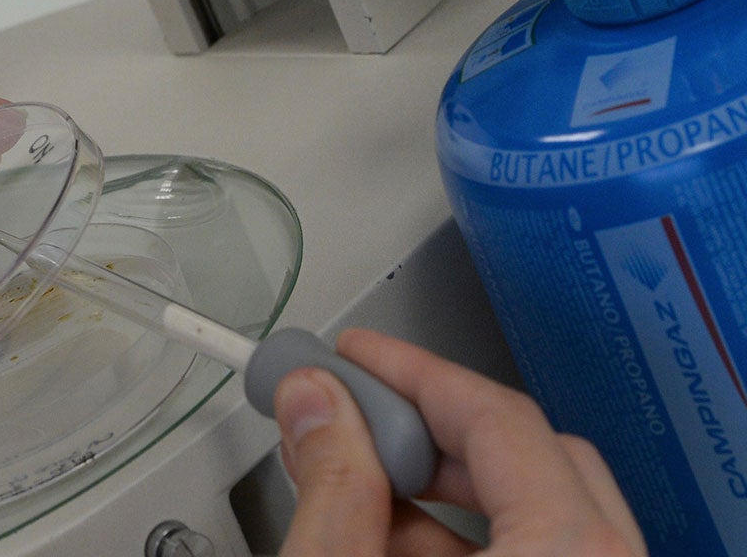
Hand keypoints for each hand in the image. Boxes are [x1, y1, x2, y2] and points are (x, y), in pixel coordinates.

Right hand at [276, 329, 646, 555]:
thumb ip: (331, 484)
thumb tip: (316, 401)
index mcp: (573, 555)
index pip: (499, 418)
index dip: (410, 371)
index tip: (354, 354)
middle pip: (532, 458)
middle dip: (429, 426)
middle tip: (353, 410)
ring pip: (540, 517)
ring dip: (442, 490)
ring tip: (354, 482)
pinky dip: (470, 546)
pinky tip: (388, 540)